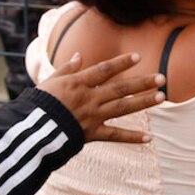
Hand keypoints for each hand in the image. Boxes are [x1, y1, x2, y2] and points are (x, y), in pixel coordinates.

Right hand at [37, 53, 165, 143]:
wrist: (32, 131)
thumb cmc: (39, 103)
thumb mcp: (50, 81)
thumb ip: (67, 69)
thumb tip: (80, 56)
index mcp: (79, 83)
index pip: (104, 70)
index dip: (121, 63)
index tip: (138, 57)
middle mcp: (89, 98)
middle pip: (120, 88)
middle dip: (142, 82)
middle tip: (162, 78)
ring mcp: (93, 116)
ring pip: (123, 108)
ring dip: (143, 102)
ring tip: (161, 97)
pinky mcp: (93, 134)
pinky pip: (116, 135)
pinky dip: (132, 137)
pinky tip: (149, 138)